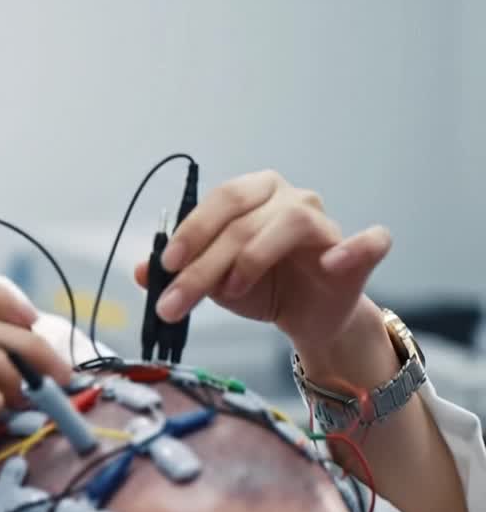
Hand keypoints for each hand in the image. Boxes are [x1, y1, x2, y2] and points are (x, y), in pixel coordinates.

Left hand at [133, 169, 392, 353]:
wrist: (305, 318)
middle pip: (244, 218)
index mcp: (252, 194)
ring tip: (233, 292)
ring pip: (289, 224)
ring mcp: (326, 222)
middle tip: (179, 297)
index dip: (190, 231)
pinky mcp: (359, 252)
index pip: (218, 201)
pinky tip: (331, 264)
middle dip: (206, 261)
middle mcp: (289, 198)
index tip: (166, 266)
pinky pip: (370, 241)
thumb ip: (178, 272)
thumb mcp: (212, 281)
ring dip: (253, 260)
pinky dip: (355, 247)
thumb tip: (141, 271)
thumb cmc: (258, 287)